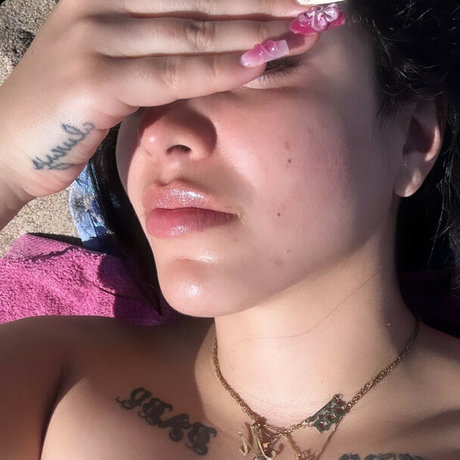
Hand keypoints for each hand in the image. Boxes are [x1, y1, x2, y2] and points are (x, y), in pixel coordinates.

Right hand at [0, 0, 312, 203]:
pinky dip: (219, 68)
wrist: (7, 146)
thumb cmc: (64, 112)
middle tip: (316, 2)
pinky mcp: (96, 78)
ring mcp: (95, 35)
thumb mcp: (110, 63)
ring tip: (302, 29)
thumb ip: (153, 46)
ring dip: (253, 28)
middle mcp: (101, 1)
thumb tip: (211, 46)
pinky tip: (258, 62)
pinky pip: (172, 73)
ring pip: (193, 28)